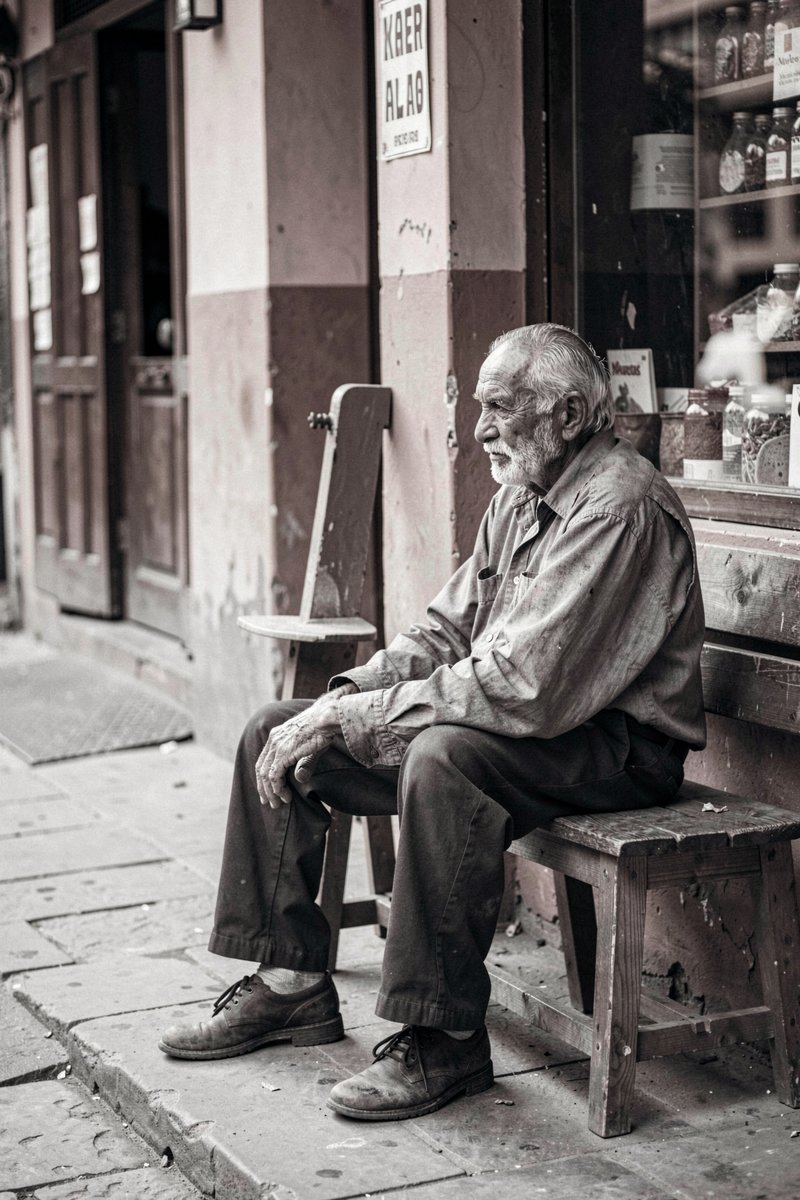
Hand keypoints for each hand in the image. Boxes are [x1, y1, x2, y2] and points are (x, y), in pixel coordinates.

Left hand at [255, 685, 354, 808]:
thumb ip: (303, 763)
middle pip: (261, 769)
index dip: (263, 777)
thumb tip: (299, 778)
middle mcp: (273, 740)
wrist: (326, 719)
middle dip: (263, 788)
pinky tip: (285, 796)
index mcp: (276, 736)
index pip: (263, 760)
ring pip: (266, 775)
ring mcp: (277, 747)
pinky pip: (275, 776)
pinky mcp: (283, 754)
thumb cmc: (323, 730)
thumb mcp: (310, 747)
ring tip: (278, 804)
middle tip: (269, 802)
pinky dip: (278, 789)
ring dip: (270, 792)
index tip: (267, 791)